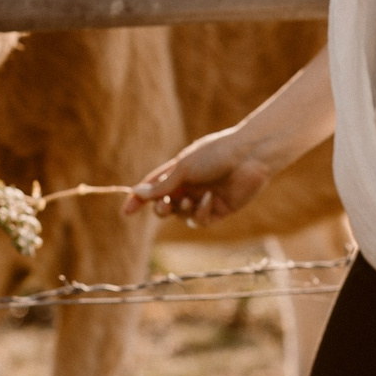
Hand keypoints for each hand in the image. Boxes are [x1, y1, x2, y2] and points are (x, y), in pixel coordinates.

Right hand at [125, 128, 273, 227]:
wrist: (249, 156)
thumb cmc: (215, 154)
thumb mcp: (183, 169)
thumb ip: (162, 186)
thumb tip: (137, 193)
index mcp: (178, 171)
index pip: (153, 188)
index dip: (139, 199)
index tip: (126, 212)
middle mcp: (190, 186)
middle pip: (165, 205)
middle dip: (161, 208)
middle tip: (164, 205)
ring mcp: (203, 199)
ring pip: (181, 215)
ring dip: (181, 210)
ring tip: (189, 199)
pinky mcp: (218, 210)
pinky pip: (200, 220)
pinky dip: (200, 212)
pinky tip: (208, 199)